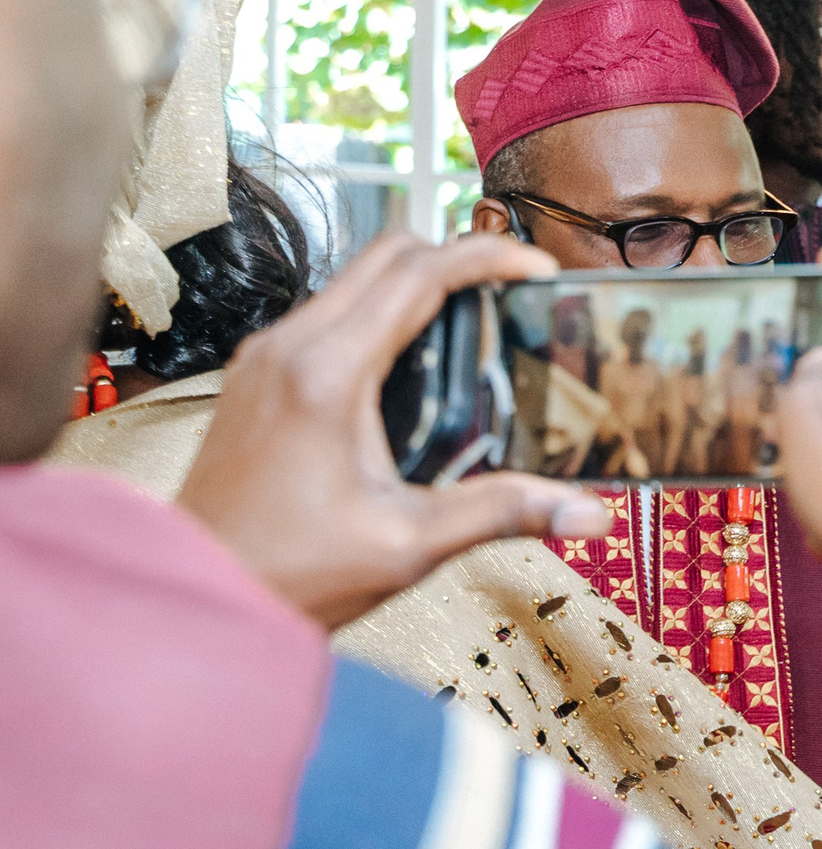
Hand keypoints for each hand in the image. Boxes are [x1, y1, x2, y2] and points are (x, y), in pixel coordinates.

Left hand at [177, 231, 610, 628]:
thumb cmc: (292, 571)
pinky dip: (379, 312)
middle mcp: (288, 347)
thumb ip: (503, 512)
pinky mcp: (257, 375)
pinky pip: (327, 313)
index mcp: (327, 374)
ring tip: (473, 321)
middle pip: (385, 255)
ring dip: (416, 282)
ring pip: (353, 279)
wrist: (205, 594)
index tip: (538, 269)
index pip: (418, 274)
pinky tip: (414, 363)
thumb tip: (588, 512)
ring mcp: (265, 356)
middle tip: (512, 288)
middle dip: (457, 255)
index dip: (487, 257)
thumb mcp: (411, 543)